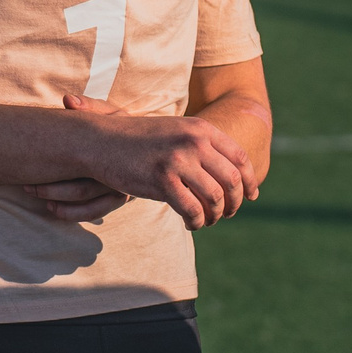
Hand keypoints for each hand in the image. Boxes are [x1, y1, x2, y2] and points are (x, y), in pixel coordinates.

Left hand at [22, 94, 133, 220]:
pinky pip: (97, 211)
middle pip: (82, 189)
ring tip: (43, 203)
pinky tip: (56, 211)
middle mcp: (118, 173)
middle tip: (27, 187)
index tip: (31, 164)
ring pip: (90, 205)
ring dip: (63, 207)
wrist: (156, 146)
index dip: (53, 167)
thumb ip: (91, 106)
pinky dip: (76, 214)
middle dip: (51, 190)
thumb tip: (67, 100)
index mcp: (113, 151)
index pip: (81, 161)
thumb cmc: (126, 127)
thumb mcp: (113, 114)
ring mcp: (121, 188)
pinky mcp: (120, 197)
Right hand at [65, 109, 258, 230]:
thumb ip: (202, 147)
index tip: (250, 197)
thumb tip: (231, 174)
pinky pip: (192, 209)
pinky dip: (196, 222)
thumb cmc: (139, 141)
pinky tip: (190, 224)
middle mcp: (194, 141)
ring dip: (215, 216)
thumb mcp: (176, 133)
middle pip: (232, 181)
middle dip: (235, 203)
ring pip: (215, 198)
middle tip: (228, 214)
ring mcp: (178, 160)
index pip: (240, 157)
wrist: (101, 141)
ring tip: (207, 221)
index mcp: (201, 128)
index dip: (250, 181)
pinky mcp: (162, 180)